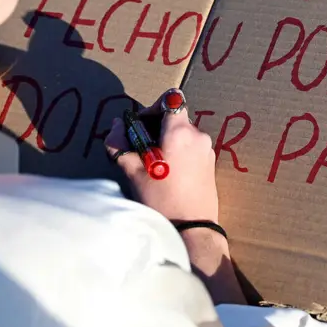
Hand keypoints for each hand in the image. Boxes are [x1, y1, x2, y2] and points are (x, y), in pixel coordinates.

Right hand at [104, 99, 218, 222]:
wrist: (192, 228)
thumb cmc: (162, 200)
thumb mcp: (134, 172)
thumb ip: (121, 144)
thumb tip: (116, 126)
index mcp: (180, 132)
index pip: (171, 98)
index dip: (153, 106)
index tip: (141, 125)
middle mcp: (198, 135)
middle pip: (174, 117)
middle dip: (155, 128)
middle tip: (140, 149)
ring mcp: (207, 149)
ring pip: (182, 134)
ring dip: (165, 142)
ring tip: (153, 166)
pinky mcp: (210, 163)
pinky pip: (190, 147)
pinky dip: (177, 152)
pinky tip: (167, 174)